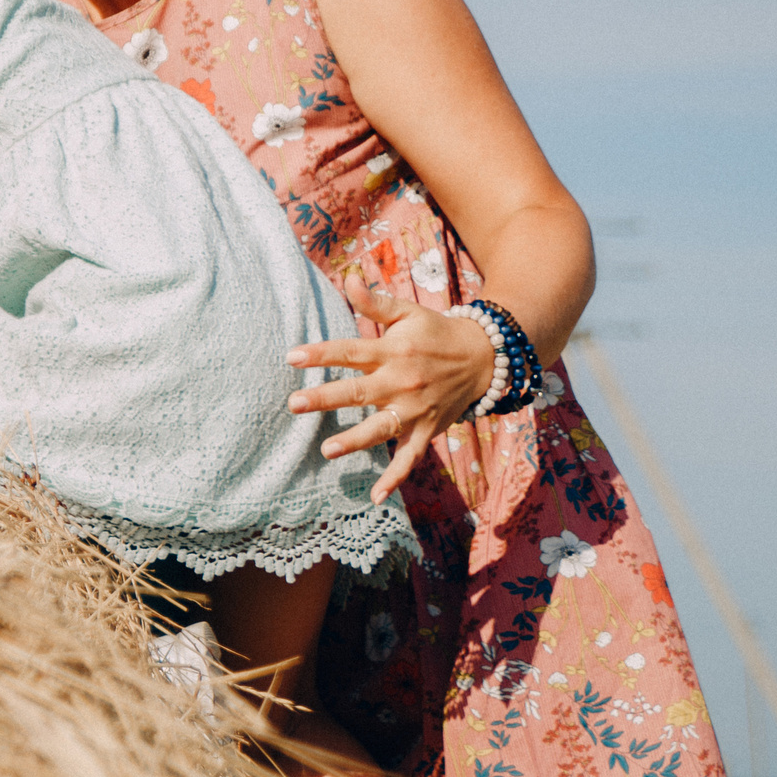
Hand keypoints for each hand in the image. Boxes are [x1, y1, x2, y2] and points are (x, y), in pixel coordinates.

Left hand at [284, 280, 496, 502]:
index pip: (350, 352)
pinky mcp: (428, 431)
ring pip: (381, 428)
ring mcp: (416, 410)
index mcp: (394, 351)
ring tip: (326, 450)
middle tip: (294, 404)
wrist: (485, 357)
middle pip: (359, 392)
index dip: (321, 354)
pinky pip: (410, 458)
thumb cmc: (437, 332)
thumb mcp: (408, 312)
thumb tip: (347, 280)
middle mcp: (403, 382)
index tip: (291, 357)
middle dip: (325, 399)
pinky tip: (374, 496)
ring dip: (354, 440)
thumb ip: (375, 303)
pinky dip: (395, 478)